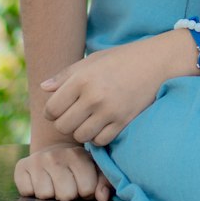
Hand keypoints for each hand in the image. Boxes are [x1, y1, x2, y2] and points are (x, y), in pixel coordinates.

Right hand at [13, 143, 112, 200]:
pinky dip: (32, 193)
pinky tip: (38, 184)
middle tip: (66, 188)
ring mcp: (37, 160)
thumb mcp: (94, 172)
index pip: (87, 189)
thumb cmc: (76, 169)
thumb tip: (102, 197)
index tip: (82, 187)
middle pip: (66, 195)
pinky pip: (27, 192)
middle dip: (68, 197)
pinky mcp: (20, 167)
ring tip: (52, 186)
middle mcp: (56, 156)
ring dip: (50, 196)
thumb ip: (104, 184)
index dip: (85, 193)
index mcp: (78, 156)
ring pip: (45, 195)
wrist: (50, 155)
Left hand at [41, 33, 186, 146]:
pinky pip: (100, 141)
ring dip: (81, 131)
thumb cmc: (121, 59)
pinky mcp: (124, 122)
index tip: (58, 109)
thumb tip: (43, 88)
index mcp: (82, 79)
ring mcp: (110, 111)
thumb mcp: (91, 61)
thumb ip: (65, 75)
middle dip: (64, 123)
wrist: (156, 63)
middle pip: (63, 126)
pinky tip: (101, 125)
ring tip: (87, 120)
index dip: (50, 112)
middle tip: (72, 116)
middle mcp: (94, 96)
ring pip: (81, 136)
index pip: (52, 109)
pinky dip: (97, 137)